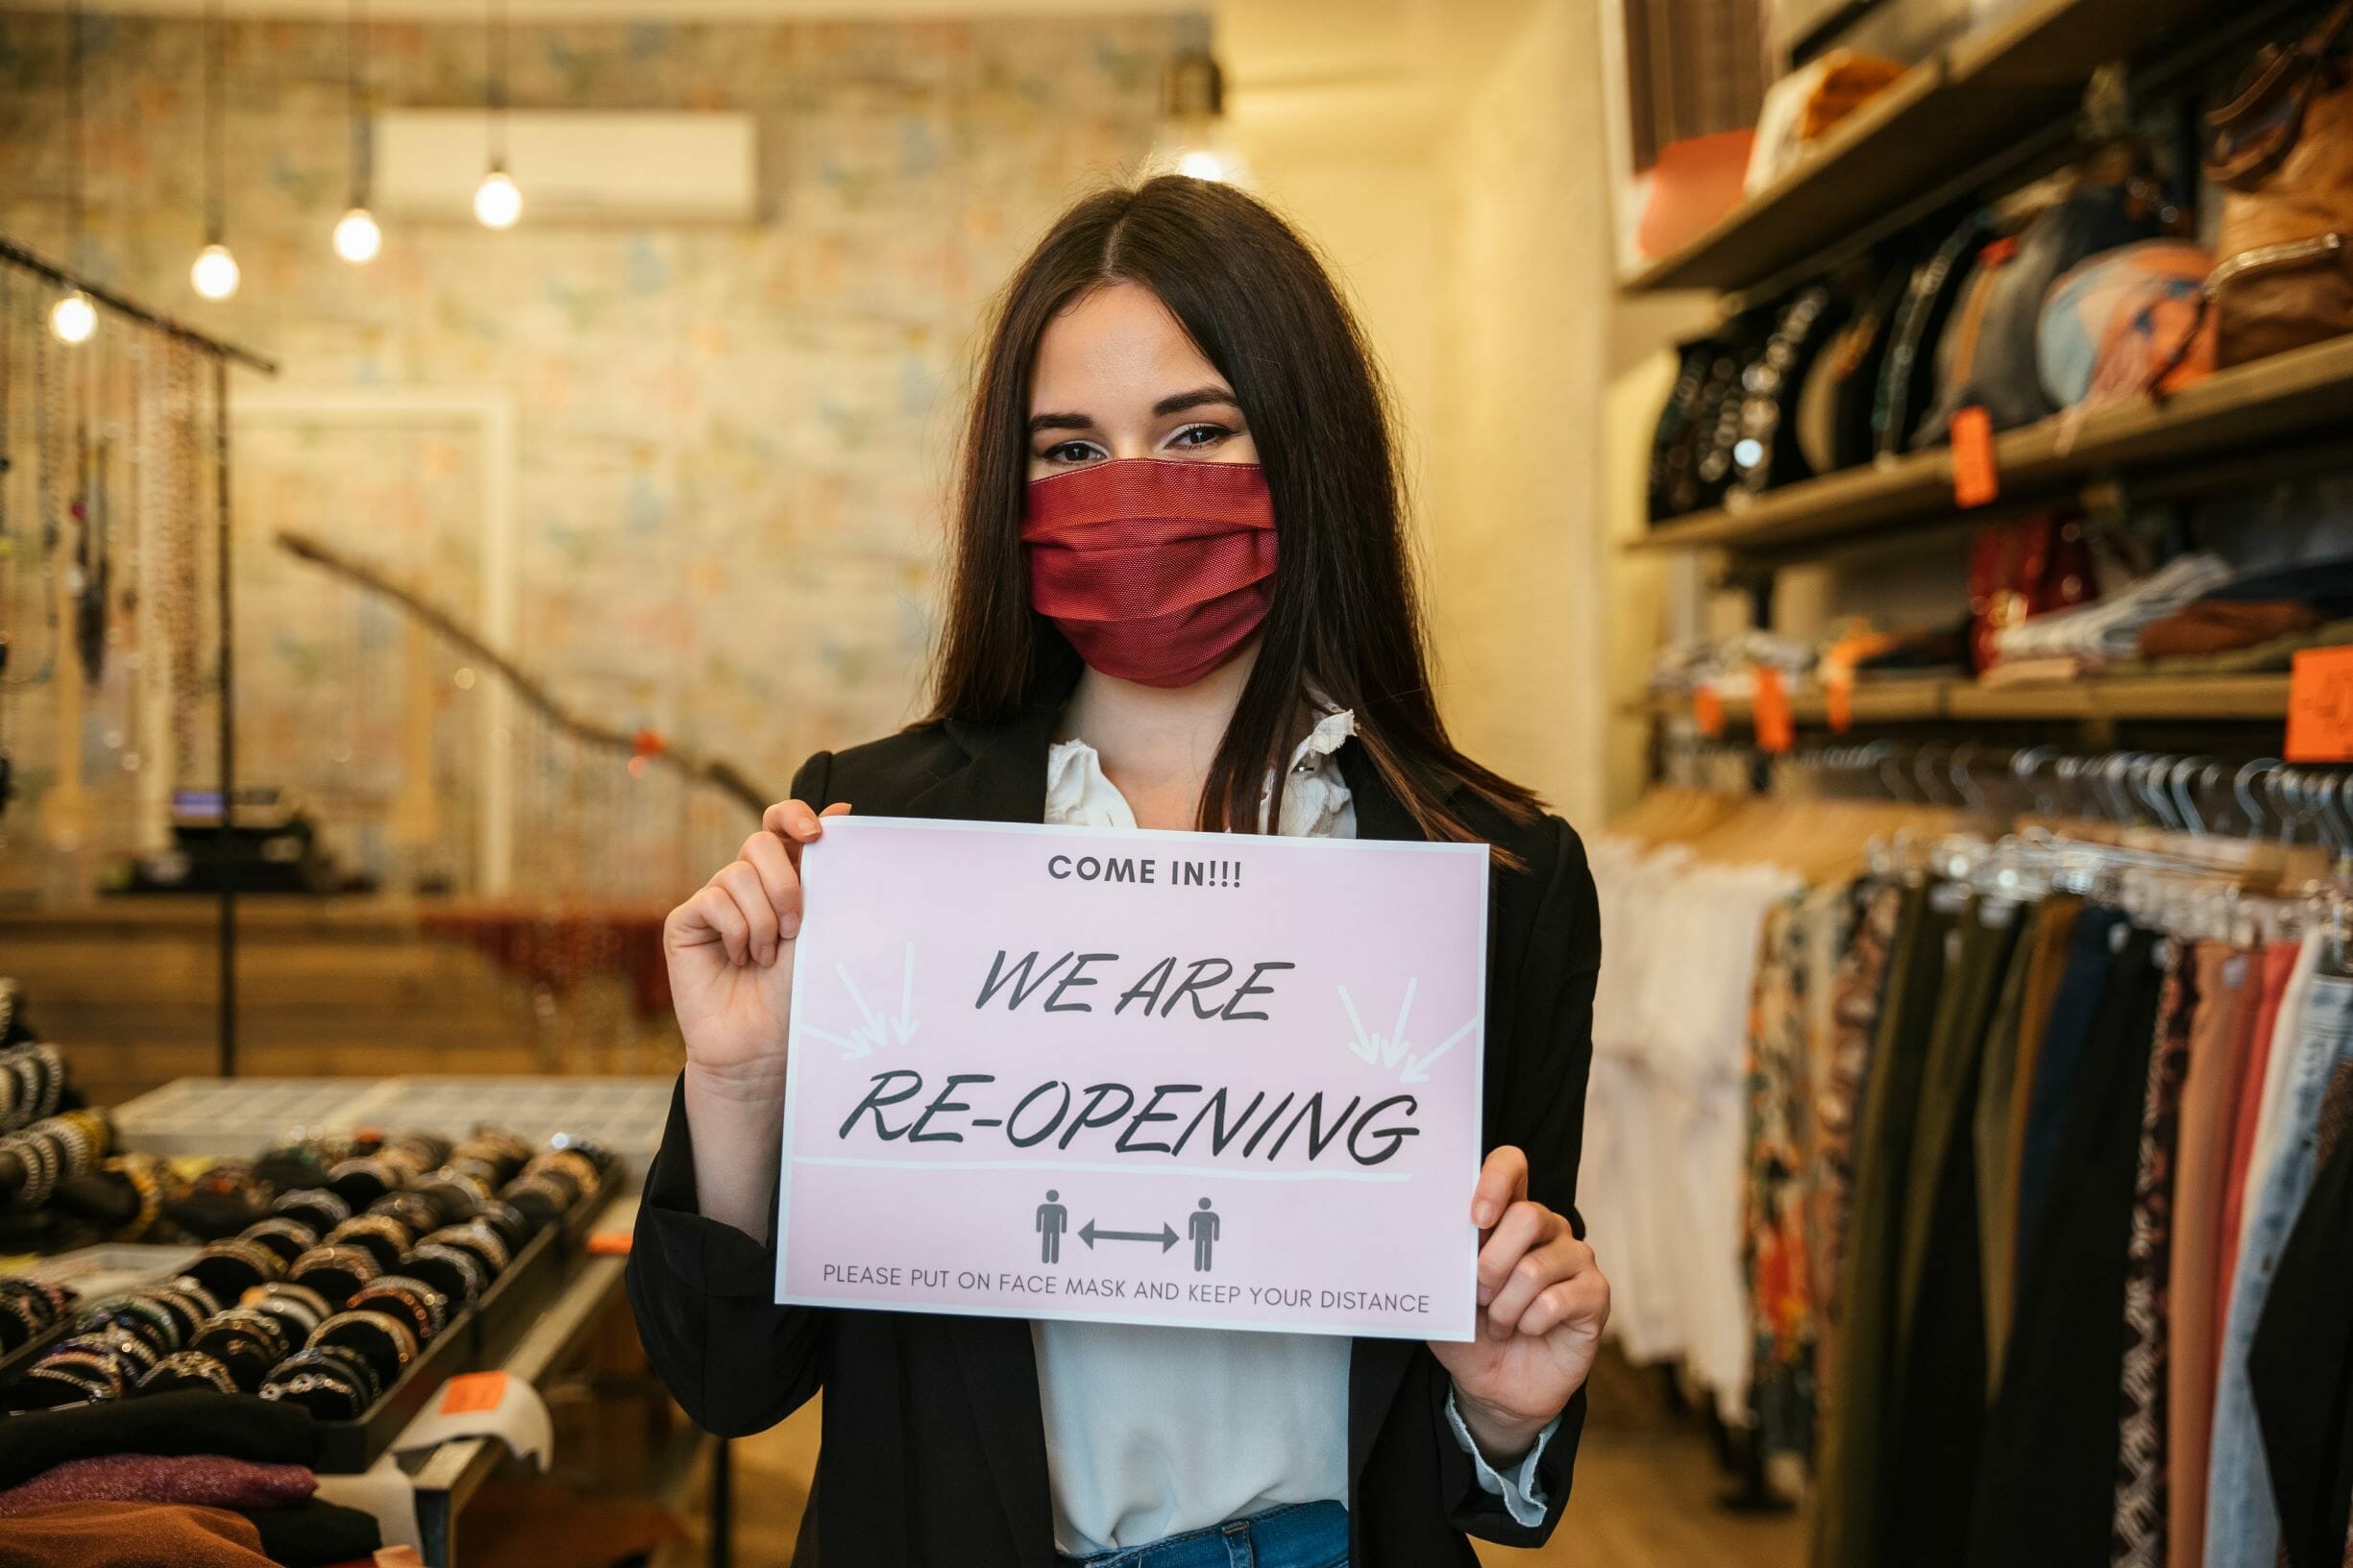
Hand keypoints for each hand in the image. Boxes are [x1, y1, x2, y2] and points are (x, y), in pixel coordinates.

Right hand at [664, 798, 849, 1092]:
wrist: (765, 1045)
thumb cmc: (800, 992)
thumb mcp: (821, 928)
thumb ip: (827, 875)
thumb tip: (844, 810)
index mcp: (785, 878)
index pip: (781, 823)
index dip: (795, 816)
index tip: (819, 835)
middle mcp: (748, 884)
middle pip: (760, 843)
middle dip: (785, 882)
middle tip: (798, 928)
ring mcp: (714, 901)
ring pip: (738, 875)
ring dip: (764, 921)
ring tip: (767, 959)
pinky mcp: (685, 921)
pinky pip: (713, 902)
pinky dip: (736, 933)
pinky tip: (738, 962)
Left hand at [1428, 1145, 1609, 1465]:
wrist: (1497, 1387)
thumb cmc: (1469, 1333)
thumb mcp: (1443, 1296)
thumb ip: (1439, 1263)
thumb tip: (1421, 1237)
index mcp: (1508, 1215)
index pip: (1512, 1165)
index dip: (1496, 1181)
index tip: (1476, 1218)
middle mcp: (1547, 1228)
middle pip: (1528, 1216)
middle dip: (1491, 1264)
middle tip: (1477, 1294)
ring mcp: (1575, 1259)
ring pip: (1536, 1267)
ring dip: (1504, 1306)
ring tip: (1498, 1323)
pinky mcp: (1595, 1294)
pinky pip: (1556, 1300)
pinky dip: (1529, 1323)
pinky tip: (1526, 1331)